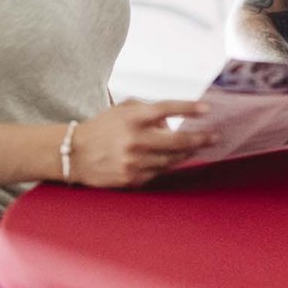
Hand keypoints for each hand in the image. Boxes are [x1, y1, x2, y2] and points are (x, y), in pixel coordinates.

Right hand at [70, 99, 214, 186]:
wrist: (74, 154)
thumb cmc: (101, 128)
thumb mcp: (121, 110)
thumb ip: (147, 110)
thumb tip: (171, 121)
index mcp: (132, 118)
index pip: (167, 109)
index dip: (189, 108)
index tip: (207, 109)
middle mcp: (135, 139)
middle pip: (177, 140)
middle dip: (200, 138)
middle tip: (214, 137)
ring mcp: (134, 161)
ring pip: (172, 159)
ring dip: (186, 153)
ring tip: (197, 147)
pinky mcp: (132, 178)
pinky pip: (159, 172)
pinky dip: (167, 165)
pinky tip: (173, 160)